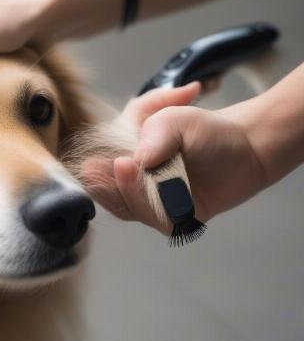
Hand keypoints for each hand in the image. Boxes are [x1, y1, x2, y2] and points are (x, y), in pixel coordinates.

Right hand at [81, 83, 268, 232]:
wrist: (246, 146)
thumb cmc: (204, 129)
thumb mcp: (174, 119)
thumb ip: (156, 131)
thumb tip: (140, 159)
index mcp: (122, 159)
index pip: (95, 172)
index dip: (92, 173)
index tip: (92, 164)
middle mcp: (132, 184)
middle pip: (108, 194)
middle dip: (110, 185)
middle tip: (121, 164)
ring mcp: (152, 204)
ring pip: (131, 209)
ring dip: (136, 195)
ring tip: (147, 174)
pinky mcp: (174, 220)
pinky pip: (159, 221)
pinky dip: (162, 208)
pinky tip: (173, 192)